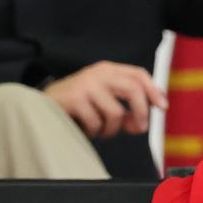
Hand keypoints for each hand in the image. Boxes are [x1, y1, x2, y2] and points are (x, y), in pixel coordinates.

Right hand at [44, 61, 166, 137]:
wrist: (40, 104)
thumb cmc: (75, 104)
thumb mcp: (101, 98)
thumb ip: (122, 106)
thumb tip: (138, 124)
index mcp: (107, 70)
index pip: (137, 74)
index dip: (153, 90)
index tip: (162, 106)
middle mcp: (98, 74)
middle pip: (133, 89)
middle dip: (140, 113)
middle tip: (137, 129)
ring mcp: (86, 85)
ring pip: (116, 113)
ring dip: (111, 130)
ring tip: (100, 131)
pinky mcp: (75, 99)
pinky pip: (97, 123)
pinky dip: (94, 132)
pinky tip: (84, 129)